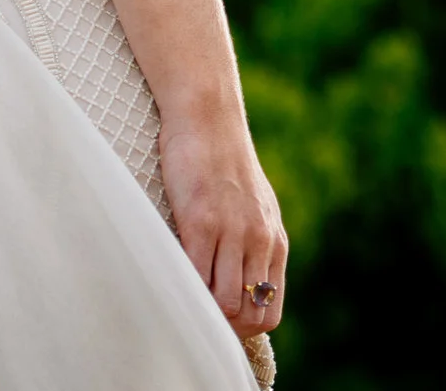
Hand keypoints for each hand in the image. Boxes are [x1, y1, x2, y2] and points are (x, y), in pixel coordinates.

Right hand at [158, 112, 287, 339]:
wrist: (208, 118)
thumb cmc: (223, 164)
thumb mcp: (254, 207)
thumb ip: (254, 244)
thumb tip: (242, 285)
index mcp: (274, 241)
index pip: (269, 310)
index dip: (245, 327)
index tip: (221, 321)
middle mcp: (259, 240)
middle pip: (249, 313)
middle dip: (224, 324)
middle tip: (198, 312)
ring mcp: (231, 231)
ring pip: (225, 300)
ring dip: (203, 307)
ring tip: (184, 294)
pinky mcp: (200, 220)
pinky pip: (195, 274)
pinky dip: (184, 286)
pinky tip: (171, 278)